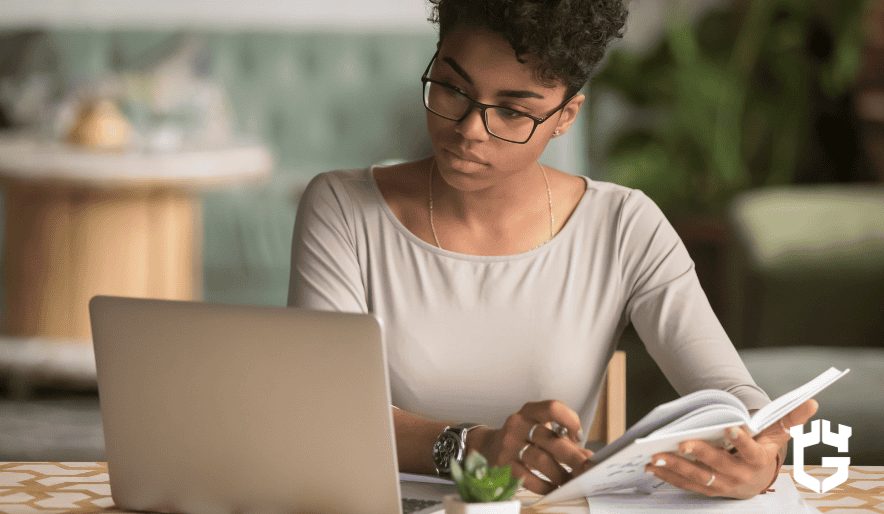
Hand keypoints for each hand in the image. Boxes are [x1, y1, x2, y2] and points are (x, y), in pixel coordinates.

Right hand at [467, 400, 593, 494]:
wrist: (490, 446)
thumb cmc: (523, 437)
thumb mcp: (539, 428)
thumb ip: (562, 438)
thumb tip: (586, 456)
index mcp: (530, 411)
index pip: (552, 408)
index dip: (570, 420)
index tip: (578, 436)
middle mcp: (517, 424)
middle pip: (550, 439)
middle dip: (572, 456)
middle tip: (586, 468)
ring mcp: (509, 445)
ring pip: (540, 460)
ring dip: (559, 473)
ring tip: (569, 480)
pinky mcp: (504, 464)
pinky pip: (528, 478)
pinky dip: (544, 485)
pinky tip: (552, 487)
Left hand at [644, 399, 817, 498]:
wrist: (755, 480)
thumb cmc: (763, 450)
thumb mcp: (776, 434)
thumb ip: (789, 418)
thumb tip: (812, 401)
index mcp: (757, 460)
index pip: (752, 451)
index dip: (743, 440)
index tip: (733, 427)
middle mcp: (739, 476)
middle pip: (718, 466)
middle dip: (699, 455)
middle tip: (681, 443)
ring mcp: (720, 485)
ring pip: (697, 478)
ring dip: (675, 468)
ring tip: (656, 456)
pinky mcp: (705, 489)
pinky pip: (685, 484)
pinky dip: (668, 476)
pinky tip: (652, 466)